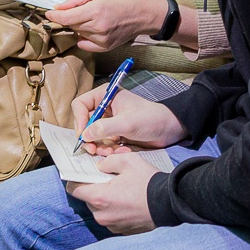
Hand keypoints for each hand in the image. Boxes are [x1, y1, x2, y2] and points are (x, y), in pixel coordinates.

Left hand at [46, 0, 166, 51]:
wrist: (143, 13)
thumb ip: (76, 0)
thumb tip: (58, 8)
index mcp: (95, 11)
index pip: (66, 18)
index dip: (54, 15)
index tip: (49, 13)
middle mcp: (98, 27)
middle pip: (71, 25)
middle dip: (70, 17)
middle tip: (81, 10)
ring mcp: (101, 39)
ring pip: (78, 33)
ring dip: (79, 26)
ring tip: (93, 17)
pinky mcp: (105, 47)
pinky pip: (85, 44)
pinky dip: (84, 37)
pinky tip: (93, 28)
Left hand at [67, 153, 159, 233]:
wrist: (169, 203)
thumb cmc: (148, 182)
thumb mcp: (128, 161)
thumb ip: (108, 162)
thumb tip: (100, 167)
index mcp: (100, 198)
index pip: (74, 190)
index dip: (76, 180)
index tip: (83, 174)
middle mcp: (102, 215)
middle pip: (87, 199)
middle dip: (94, 189)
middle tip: (107, 179)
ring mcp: (111, 225)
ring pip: (99, 209)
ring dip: (105, 200)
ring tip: (120, 191)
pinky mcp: (122, 231)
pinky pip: (111, 218)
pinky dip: (114, 210)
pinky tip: (127, 202)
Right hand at [71, 84, 186, 155]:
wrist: (169, 129)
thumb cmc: (151, 119)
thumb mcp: (127, 123)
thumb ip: (104, 128)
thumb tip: (84, 135)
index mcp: (105, 96)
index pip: (80, 105)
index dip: (79, 120)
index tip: (83, 136)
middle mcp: (104, 107)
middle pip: (84, 123)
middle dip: (89, 138)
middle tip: (94, 150)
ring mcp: (109, 121)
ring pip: (93, 136)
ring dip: (100, 146)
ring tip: (111, 153)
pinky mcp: (115, 133)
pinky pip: (103, 143)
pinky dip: (109, 150)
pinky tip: (121, 151)